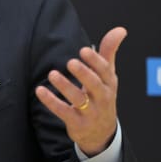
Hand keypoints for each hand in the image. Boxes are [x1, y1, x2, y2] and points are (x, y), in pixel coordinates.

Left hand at [35, 27, 126, 155]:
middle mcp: (102, 98)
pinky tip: (40, 90)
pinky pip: (63, 112)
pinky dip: (51, 102)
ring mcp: (90, 112)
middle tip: (71, 62)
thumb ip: (109, 51)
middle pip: (95, 85)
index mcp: (108, 83)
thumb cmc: (102, 95)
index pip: (105, 71)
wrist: (102, 132)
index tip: (84, 50)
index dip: (95, 61)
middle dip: (84, 74)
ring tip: (52, 74)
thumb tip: (120, 29)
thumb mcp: (108, 75)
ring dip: (65, 86)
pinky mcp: (77, 123)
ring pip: (78, 99)